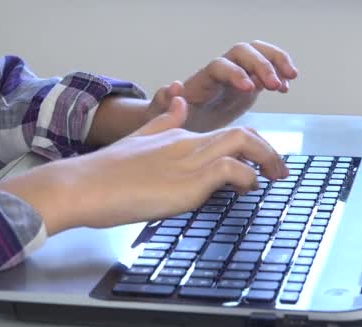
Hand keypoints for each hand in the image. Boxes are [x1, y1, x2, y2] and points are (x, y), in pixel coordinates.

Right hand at [0, 97, 287, 233]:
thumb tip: (180, 101)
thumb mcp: (136, 141)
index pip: (223, 133)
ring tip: (275, 177)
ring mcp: (187, 159)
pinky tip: (249, 188)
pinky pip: (231, 170)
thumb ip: (161, 122)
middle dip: (266, 150)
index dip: (247, 147)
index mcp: (175, 135)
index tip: (257, 162)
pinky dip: (247, 178)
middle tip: (279, 170)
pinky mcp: (188, 182)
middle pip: (240, 133)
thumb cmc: (103, 173)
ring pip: (241, 143)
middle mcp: (186, 142)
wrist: (82, 185)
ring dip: (266, 160)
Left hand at [146, 40, 297, 131]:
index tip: (249, 89)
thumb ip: (163, 103)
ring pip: (257, 54)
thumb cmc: (172, 124)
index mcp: (201, 81)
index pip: (219, 66)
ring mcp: (236, 76)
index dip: (235, 73)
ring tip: (290, 78)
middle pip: (242, 52)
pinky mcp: (248, 85)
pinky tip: (286, 87)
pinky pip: (266, 70)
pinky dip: (279, 73)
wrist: (182, 128)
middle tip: (275, 85)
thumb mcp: (161, 118)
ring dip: (275, 61)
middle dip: (261, 65)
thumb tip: (172, 86)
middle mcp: (220, 73)